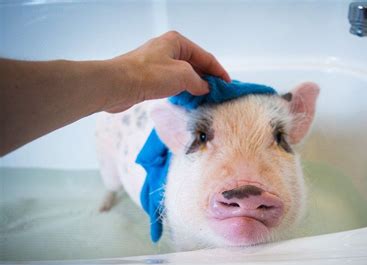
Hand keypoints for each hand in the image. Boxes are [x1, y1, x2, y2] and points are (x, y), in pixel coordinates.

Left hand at [107, 31, 230, 112]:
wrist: (118, 85)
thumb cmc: (149, 75)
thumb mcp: (183, 75)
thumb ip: (199, 82)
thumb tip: (205, 88)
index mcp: (177, 42)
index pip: (205, 56)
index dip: (219, 71)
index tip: (228, 84)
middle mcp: (167, 49)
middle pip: (194, 64)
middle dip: (207, 78)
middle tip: (217, 93)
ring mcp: (157, 62)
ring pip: (183, 74)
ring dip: (194, 85)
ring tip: (205, 98)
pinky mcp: (149, 76)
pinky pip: (172, 81)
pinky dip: (181, 89)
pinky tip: (187, 99)